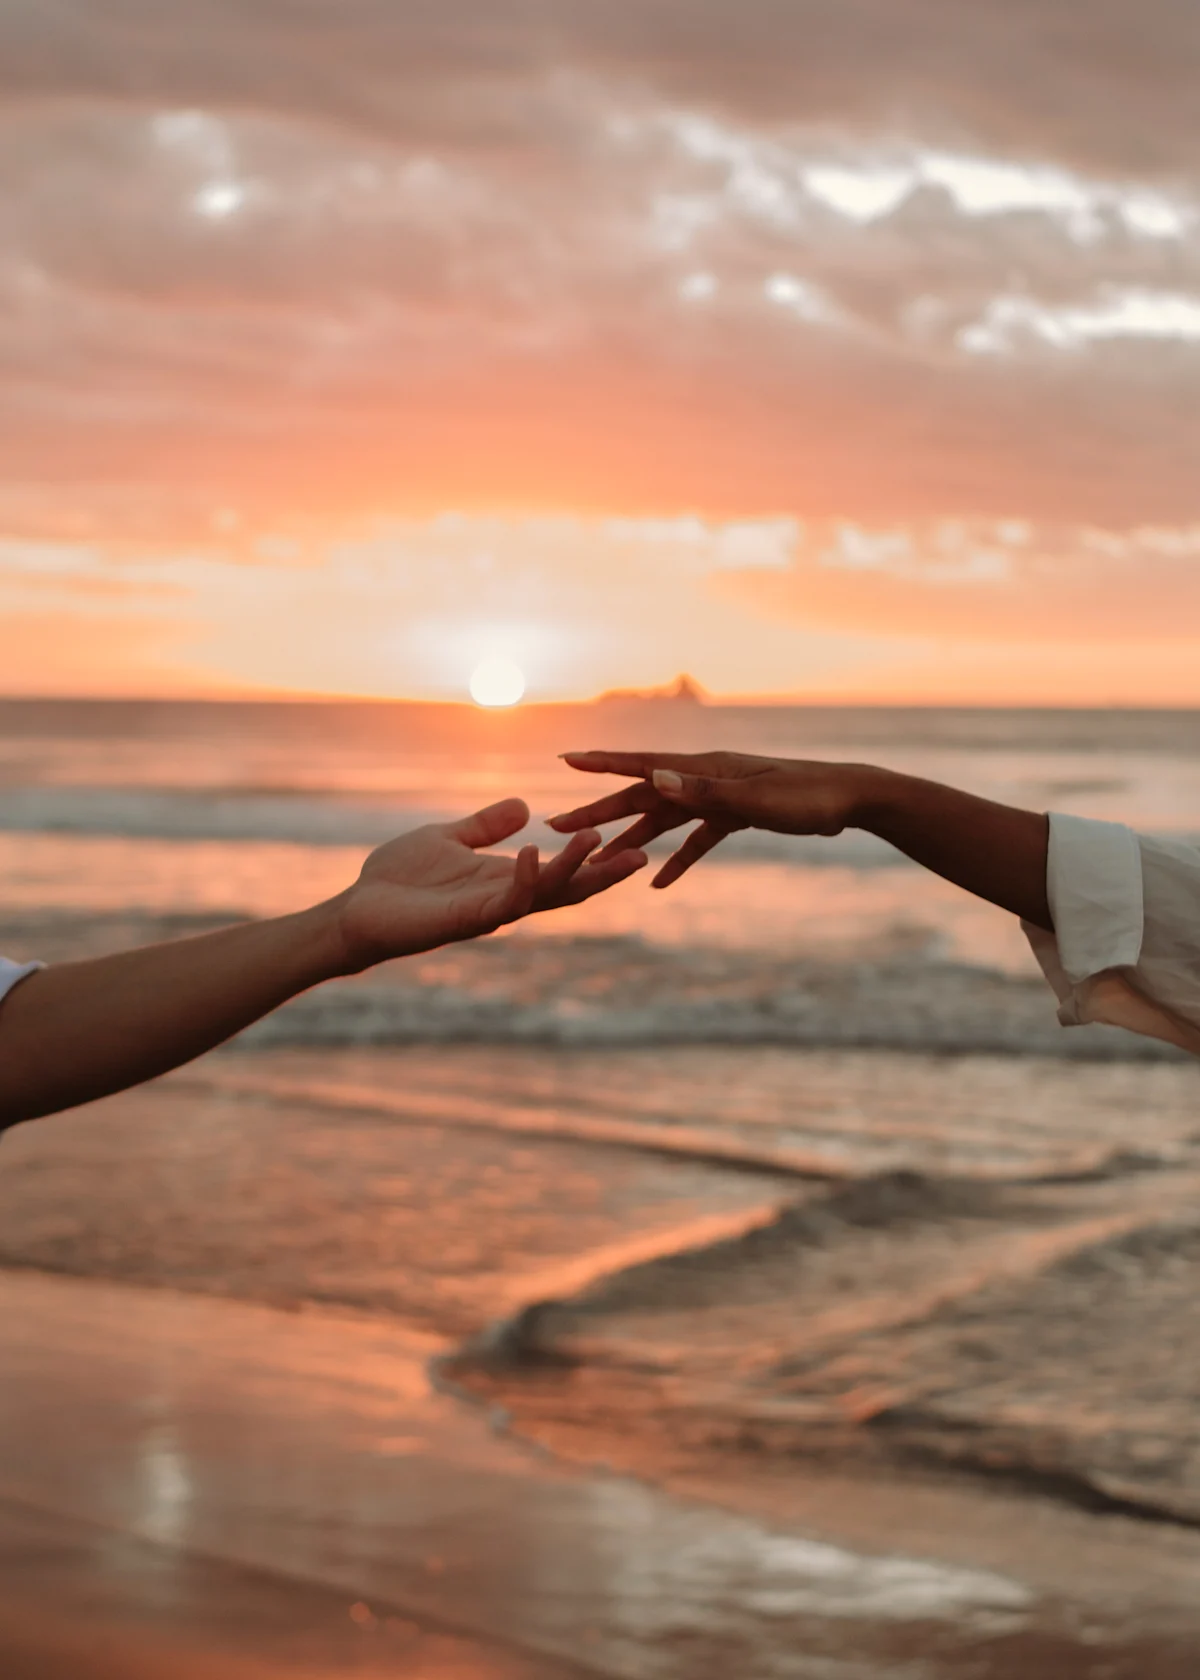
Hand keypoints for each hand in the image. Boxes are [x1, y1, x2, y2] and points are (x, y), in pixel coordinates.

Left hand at [335, 797, 646, 969]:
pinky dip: (523, 878)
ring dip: (571, 869)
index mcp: (504, 879)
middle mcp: (503, 899)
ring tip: (596, 841)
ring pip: (543, 894)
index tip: (630, 842)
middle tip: (640, 854)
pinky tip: (533, 853)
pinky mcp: (464, 921)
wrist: (358, 910)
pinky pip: (503, 902)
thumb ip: (486, 826)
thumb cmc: (399, 879)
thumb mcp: (449, 838)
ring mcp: (487, 913)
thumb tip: (525, 806)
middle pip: (566, 891)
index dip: (594, 861)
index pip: (560, 873)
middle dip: (602, 875)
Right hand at [549, 752, 867, 886]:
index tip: (566, 761)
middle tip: (557, 826)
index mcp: (704, 769)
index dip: (603, 765)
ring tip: (597, 856)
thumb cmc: (808, 797)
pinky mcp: (736, 816)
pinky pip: (697, 839)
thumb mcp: (755, 799)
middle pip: (642, 797)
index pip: (642, 765)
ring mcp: (719, 797)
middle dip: (600, 811)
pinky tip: (659, 883)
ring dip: (631, 838)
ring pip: (664, 820)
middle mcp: (704, 779)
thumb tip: (655, 780)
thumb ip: (704, 792)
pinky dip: (678, 860)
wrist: (851, 799)